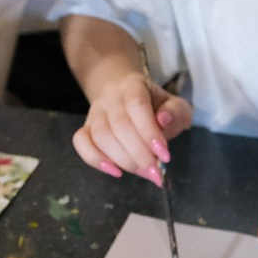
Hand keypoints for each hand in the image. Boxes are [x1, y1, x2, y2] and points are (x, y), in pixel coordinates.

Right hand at [72, 71, 191, 183]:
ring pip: (101, 136)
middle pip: (119, 124)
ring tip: (143, 172)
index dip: (150, 132)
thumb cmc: (155, 107)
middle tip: (155, 171)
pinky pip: (81, 143)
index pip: (137, 105)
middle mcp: (110, 97)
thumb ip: (176, 112)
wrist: (126, 98)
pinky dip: (96, 159)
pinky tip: (116, 171)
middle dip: (139, 153)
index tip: (165, 155)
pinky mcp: (86, 129)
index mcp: (133, 85)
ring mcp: (95, 113)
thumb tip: (163, 120)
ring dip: (123, 159)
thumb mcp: (175, 105)